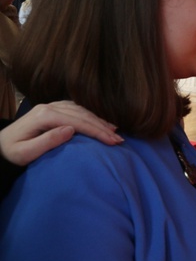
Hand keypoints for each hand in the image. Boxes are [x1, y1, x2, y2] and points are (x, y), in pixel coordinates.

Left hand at [0, 101, 122, 165]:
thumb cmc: (11, 154)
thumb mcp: (25, 153)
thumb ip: (47, 141)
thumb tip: (71, 129)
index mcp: (44, 115)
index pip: (78, 122)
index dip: (97, 131)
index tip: (113, 141)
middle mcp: (49, 107)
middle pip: (82, 114)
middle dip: (102, 126)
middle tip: (119, 139)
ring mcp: (51, 106)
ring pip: (81, 110)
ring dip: (99, 120)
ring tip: (114, 130)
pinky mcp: (53, 109)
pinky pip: (76, 109)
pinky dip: (90, 115)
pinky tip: (99, 121)